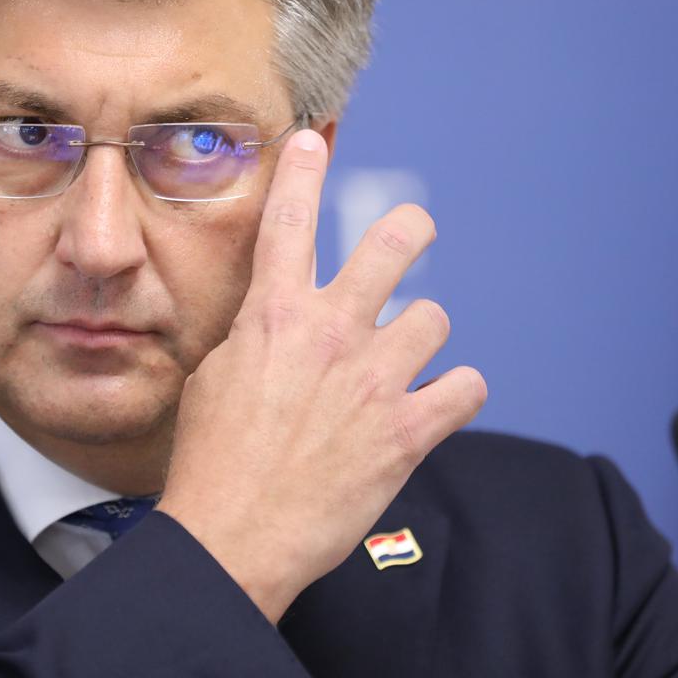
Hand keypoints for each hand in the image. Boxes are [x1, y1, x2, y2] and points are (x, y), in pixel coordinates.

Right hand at [156, 128, 486, 622]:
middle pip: (392, 244)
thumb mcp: (213, 379)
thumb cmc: (212, 462)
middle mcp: (331, 334)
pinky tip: (440, 404)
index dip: (302, 170)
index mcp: (273, 316)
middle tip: (414, 231)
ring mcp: (374, 380)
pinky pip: (466, 389)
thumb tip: (275, 325)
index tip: (312, 141)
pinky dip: (456, 394)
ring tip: (404, 364)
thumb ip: (253, 338)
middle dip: (410, 228)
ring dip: (420, 340)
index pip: (288, 220)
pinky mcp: (407, 432)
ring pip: (433, 321)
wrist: (231, 536)